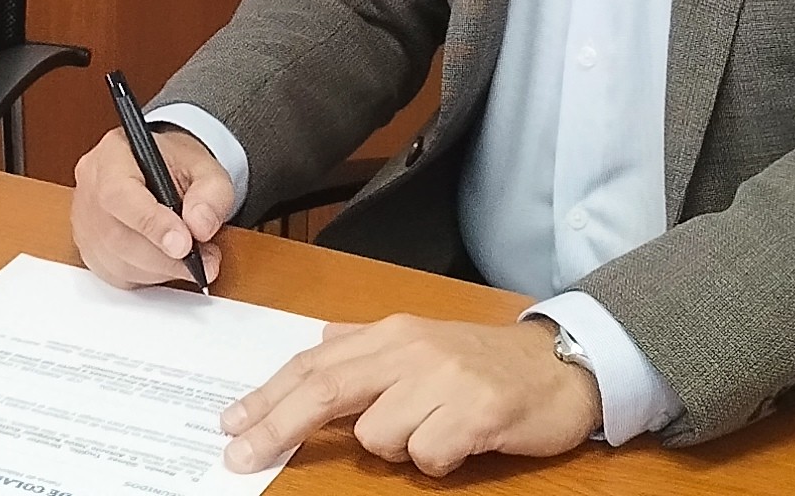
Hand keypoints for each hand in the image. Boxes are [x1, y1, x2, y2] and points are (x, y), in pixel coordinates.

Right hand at [70, 124, 233, 289]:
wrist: (165, 172)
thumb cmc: (178, 166)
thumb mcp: (206, 168)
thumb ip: (211, 193)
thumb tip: (200, 225)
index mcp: (113, 154)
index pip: (119, 193)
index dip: (152, 224)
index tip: (184, 244)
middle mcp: (91, 185)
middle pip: (118, 234)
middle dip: (166, 256)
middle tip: (205, 259)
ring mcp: (84, 220)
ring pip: (117, 261)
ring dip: (162, 269)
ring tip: (194, 259)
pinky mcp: (89, 250)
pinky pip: (117, 276)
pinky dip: (149, 277)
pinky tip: (169, 262)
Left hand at [221, 315, 601, 476]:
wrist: (562, 365)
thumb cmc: (484, 360)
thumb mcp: (421, 342)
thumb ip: (366, 345)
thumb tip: (318, 342)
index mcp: (391, 333)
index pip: (314, 363)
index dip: (268, 394)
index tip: (231, 423)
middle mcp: (410, 349)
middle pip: (325, 388)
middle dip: (275, 424)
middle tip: (240, 456)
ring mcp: (443, 379)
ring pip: (377, 434)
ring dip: (393, 447)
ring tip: (433, 430)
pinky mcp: (476, 411)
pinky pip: (426, 455)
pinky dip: (435, 460)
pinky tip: (461, 441)